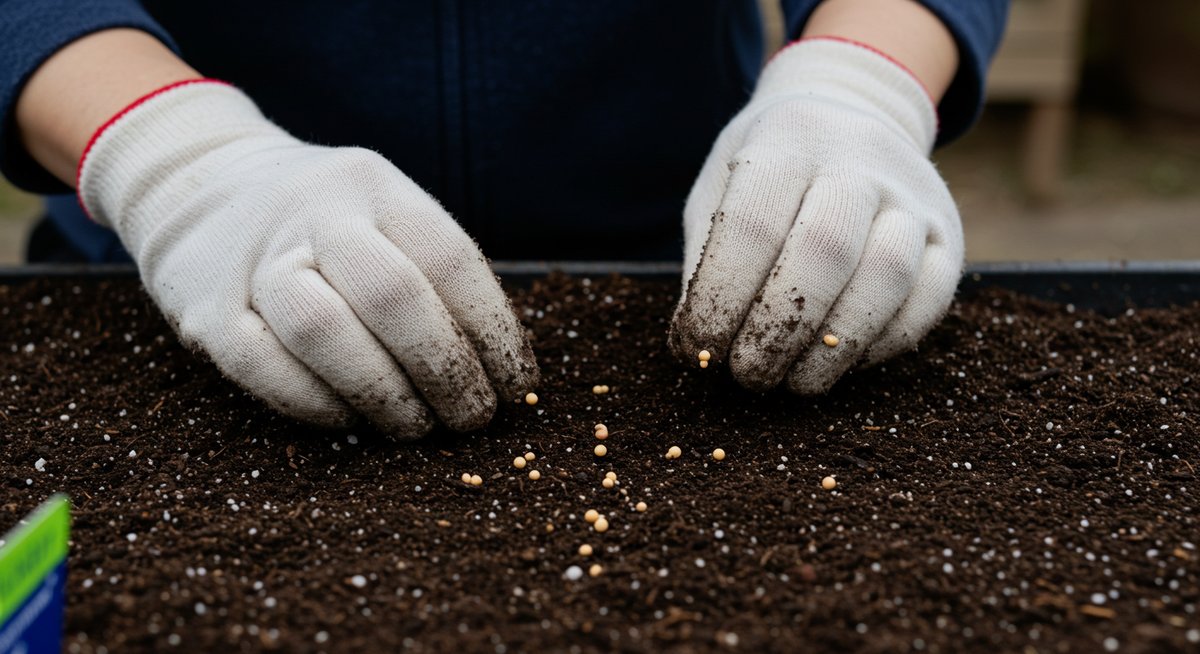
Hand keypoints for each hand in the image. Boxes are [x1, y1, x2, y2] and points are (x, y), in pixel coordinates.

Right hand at [79, 81, 537, 437]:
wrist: (203, 187)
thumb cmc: (329, 225)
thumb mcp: (387, 215)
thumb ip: (436, 278)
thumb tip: (504, 374)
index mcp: (376, 186)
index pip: (450, 259)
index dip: (495, 333)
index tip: (519, 386)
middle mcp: (316, 213)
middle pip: (392, 295)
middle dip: (447, 371)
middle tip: (473, 417)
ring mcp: (255, 259)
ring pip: (323, 331)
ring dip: (385, 395)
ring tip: (418, 427)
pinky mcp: (207, 310)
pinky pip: (265, 368)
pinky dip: (319, 405)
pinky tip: (353, 419)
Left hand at [669, 39, 963, 392]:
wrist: (852, 113)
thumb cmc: (768, 172)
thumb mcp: (720, 190)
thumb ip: (709, 260)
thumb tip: (703, 346)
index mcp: (787, 143)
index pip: (752, 227)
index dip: (721, 298)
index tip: (699, 347)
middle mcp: (858, 161)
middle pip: (824, 251)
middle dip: (777, 331)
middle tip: (747, 374)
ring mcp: (912, 196)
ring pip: (886, 277)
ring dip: (834, 346)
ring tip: (794, 381)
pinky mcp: (948, 234)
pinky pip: (928, 298)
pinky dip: (883, 344)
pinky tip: (841, 362)